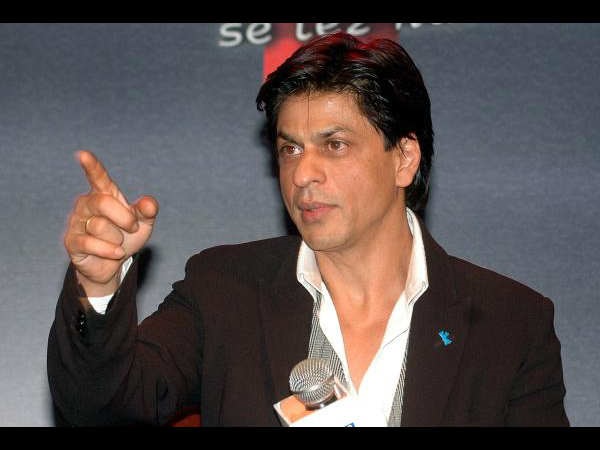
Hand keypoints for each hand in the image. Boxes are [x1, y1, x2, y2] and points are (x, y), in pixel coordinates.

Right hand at [63, 150, 158, 295]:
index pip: (98, 178)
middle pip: (103, 203)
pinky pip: (92, 244)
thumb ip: (148, 211)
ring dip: (117, 239)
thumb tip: (149, 203)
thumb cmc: (126, 237)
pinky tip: (115, 253)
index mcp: (104, 194)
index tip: (83, 154)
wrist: (114, 264)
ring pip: (99, 226)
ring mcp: (76, 222)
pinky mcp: (71, 241)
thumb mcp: (143, 224)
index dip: (92, 167)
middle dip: (124, 218)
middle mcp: (86, 204)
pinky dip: (110, 251)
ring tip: (116, 243)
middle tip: (133, 228)